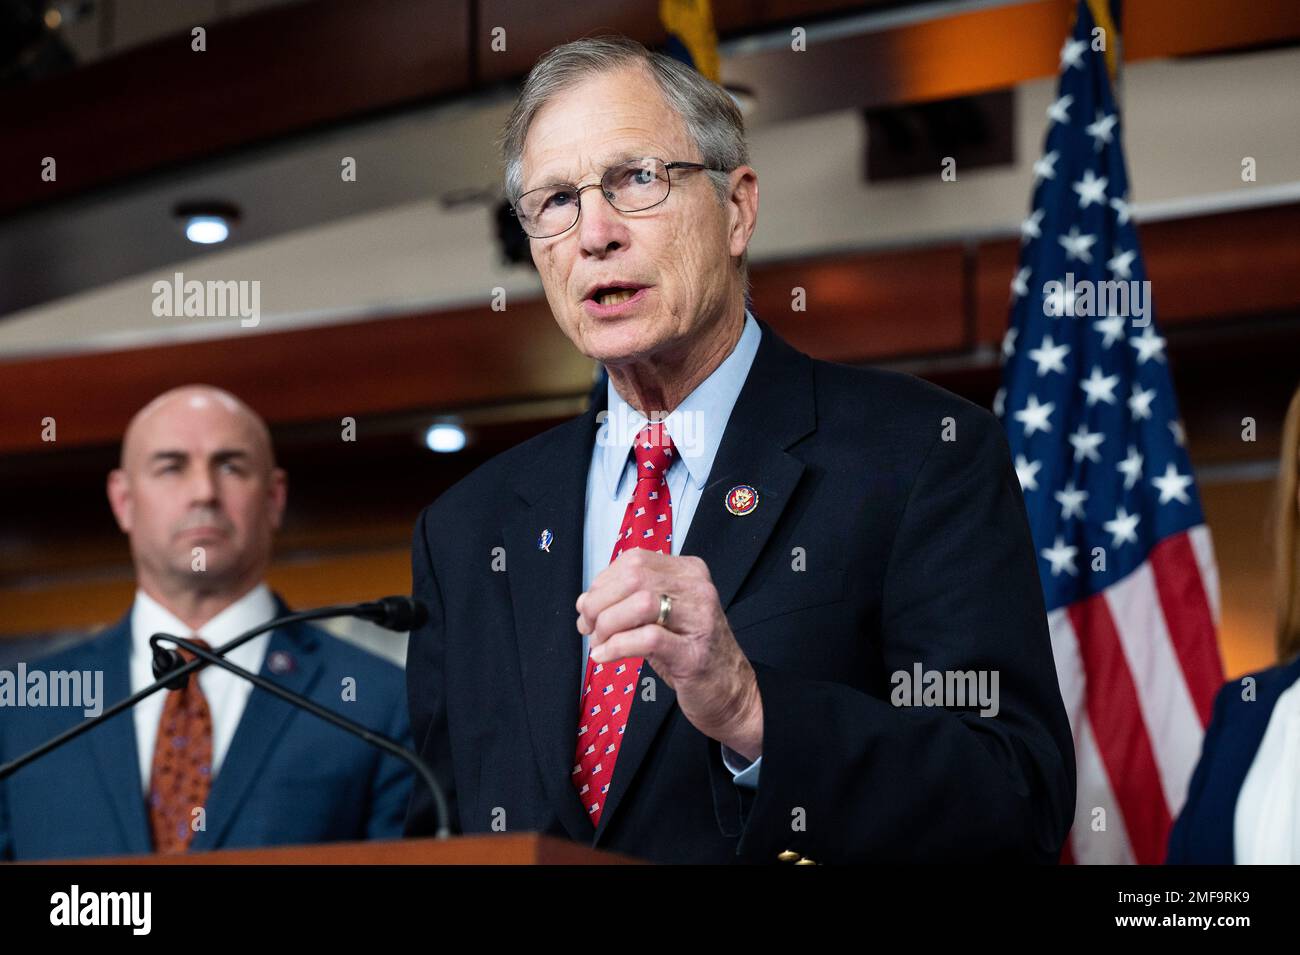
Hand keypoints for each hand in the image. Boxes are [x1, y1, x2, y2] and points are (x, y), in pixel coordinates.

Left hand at [576, 548, 762, 760]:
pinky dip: (617, 646)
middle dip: (599, 603)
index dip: (602, 583)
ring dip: (607, 624)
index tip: (588, 608)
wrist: (731, 692)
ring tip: (599, 643)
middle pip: (633, 578)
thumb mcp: (662, 616)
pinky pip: (647, 639)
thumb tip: (585, 602)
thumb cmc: (689, 652)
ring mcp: (700, 620)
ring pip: (640, 603)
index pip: (634, 560)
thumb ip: (630, 601)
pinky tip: (604, 657)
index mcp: (688, 571)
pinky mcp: (694, 654)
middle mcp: (698, 589)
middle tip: (588, 627)